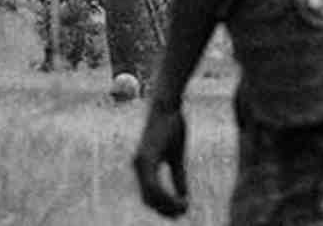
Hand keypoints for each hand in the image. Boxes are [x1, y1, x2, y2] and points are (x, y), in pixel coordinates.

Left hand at [133, 102, 189, 217]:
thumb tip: (183, 196)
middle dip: (166, 210)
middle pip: (149, 199)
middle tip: (182, 214)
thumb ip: (178, 177)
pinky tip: (182, 200)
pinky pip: (154, 185)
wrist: (167, 108)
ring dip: (168, 205)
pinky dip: (167, 196)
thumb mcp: (177, 157)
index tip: (179, 214)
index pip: (149, 196)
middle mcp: (138, 165)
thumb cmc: (172, 129)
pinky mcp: (146, 157)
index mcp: (143, 166)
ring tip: (184, 208)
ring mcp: (140, 161)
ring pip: (151, 195)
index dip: (163, 207)